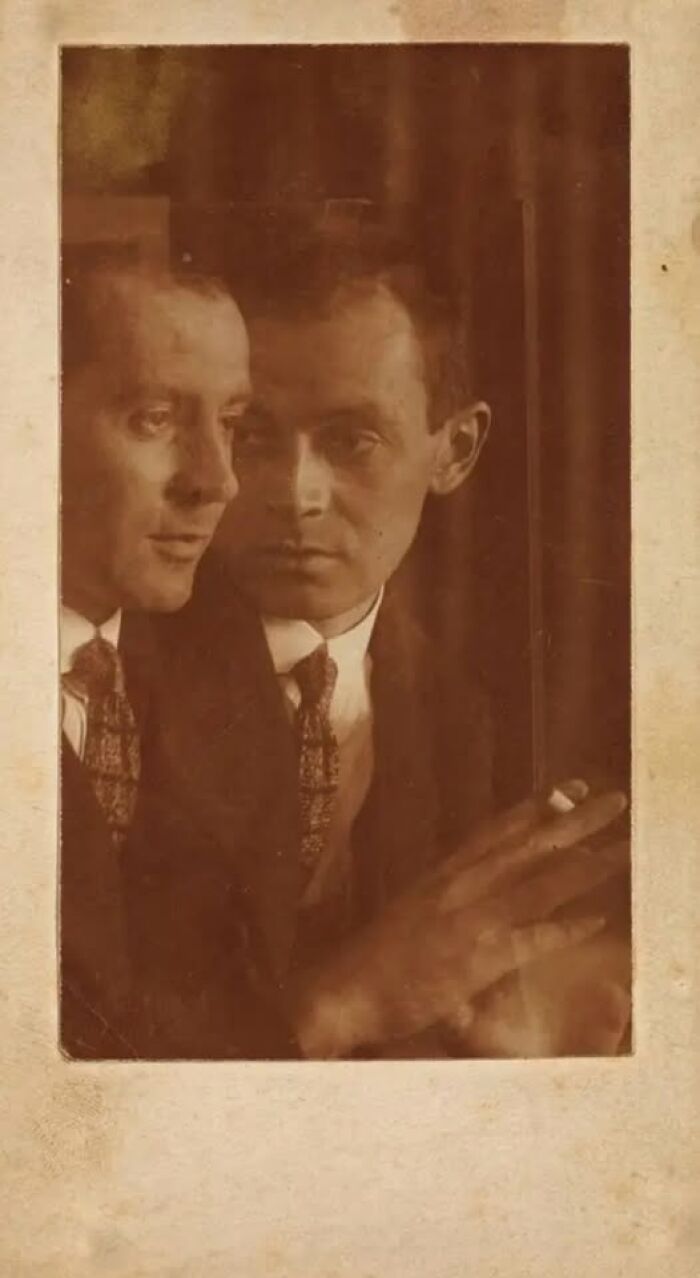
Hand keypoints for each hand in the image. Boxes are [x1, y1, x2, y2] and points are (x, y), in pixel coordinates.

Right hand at [293, 783, 628, 1056]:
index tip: (570, 787)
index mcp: (444, 873)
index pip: (498, 830)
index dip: (538, 808)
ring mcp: (471, 919)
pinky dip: (566, 927)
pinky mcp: (478, 957)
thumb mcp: (413, 911)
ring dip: (588, 864)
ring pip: (542, 883)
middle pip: (530, 845)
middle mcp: (461, 886)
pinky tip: (597, 918)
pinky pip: (533, 938)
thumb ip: (445, 897)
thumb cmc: (376, 958)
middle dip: (576, 821)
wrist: (345, 989)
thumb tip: (468, 891)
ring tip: (624, 849)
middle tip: (614, 800)